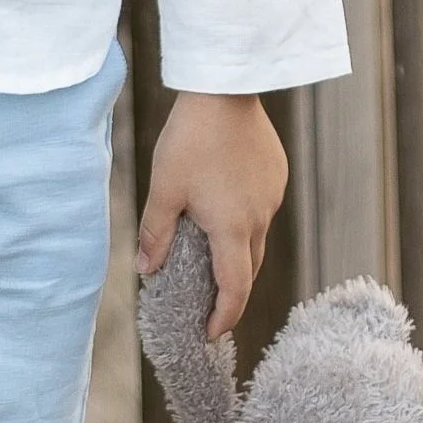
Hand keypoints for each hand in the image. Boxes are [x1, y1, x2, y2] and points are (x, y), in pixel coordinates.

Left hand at [137, 91, 287, 339]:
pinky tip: (223, 199)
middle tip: (207, 295)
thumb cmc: (191, 138)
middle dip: (229, 286)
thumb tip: (146, 269)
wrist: (225, 90)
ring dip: (237, 248)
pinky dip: (244, 215)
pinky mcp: (276, 173)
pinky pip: (261, 206)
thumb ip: (156, 232)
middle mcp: (259, 217)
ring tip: (210, 244)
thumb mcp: (164, 188)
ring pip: (256, 235)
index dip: (224, 317)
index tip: (210, 332)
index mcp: (232, 229)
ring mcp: (272, 194)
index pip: (234, 289)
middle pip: (248, 266)